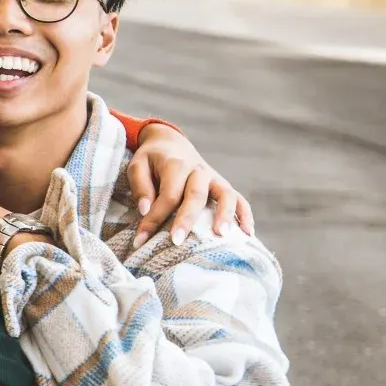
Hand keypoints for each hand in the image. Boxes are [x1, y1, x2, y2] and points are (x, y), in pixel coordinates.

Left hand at [129, 123, 252, 247]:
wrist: (171, 143)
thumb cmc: (152, 160)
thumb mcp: (137, 166)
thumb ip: (140, 186)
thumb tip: (145, 210)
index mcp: (175, 165)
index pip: (167, 195)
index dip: (154, 218)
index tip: (140, 239)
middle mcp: (198, 170)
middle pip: (195, 196)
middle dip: (186, 220)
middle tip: (176, 242)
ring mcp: (215, 178)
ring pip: (225, 195)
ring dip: (225, 215)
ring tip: (221, 235)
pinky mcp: (223, 186)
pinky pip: (239, 199)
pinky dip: (245, 215)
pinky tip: (248, 233)